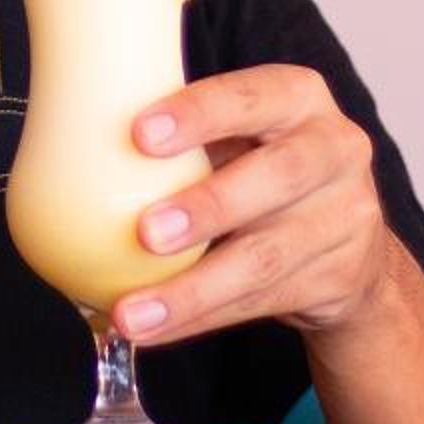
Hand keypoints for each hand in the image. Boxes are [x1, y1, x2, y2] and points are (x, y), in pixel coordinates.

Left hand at [111, 62, 392, 347]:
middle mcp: (335, 150)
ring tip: (132, 312)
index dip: (201, 113)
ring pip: (265, 258)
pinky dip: (201, 318)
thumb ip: (183, 132)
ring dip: (192, 289)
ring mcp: (346, 218)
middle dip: (207, 205)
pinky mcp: (338, 279)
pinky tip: (155, 329)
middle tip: (143, 231)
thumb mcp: (242, 134)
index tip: (139, 134)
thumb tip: (72, 127)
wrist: (351, 245)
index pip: (254, 95)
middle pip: (277, 176)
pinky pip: (260, 303)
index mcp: (300, 97)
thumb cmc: (264, 169)